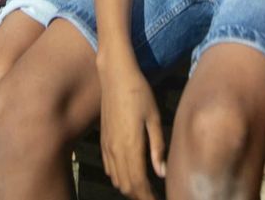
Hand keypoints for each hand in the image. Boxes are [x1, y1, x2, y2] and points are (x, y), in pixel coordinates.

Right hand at [99, 61, 165, 199]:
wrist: (115, 76)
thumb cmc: (139, 93)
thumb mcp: (154, 118)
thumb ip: (157, 147)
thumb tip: (161, 173)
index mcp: (131, 146)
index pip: (139, 183)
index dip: (148, 197)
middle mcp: (116, 150)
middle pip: (127, 186)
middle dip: (141, 195)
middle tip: (155, 196)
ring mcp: (107, 146)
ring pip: (117, 179)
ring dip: (130, 188)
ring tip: (146, 188)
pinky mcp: (103, 141)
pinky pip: (109, 168)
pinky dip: (120, 178)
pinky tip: (131, 174)